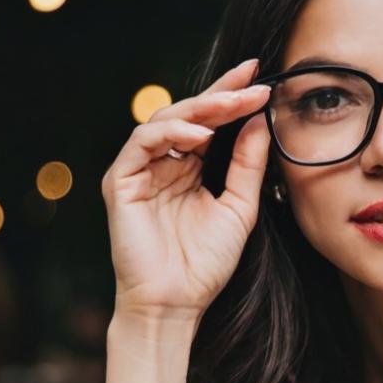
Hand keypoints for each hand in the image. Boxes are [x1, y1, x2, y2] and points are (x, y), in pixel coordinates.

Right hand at [100, 57, 272, 325]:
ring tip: (231, 106)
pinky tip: (200, 137)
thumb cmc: (206, 264)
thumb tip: (259, 119)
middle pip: (189, 115)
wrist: (176, 303)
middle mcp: (163, 163)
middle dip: (221, 96)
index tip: (262, 79)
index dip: (232, 97)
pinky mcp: (120, 181)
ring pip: (164, 121)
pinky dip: (171, 134)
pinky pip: (142, 143)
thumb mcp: (239, 208)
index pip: (210, 123)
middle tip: (252, 83)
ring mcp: (139, 170)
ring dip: (200, 110)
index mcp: (189, 168)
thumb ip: (248, 164)